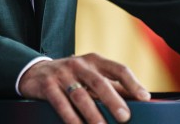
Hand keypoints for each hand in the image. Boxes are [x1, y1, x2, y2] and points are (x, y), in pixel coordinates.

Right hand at [17, 53, 149, 123]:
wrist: (34, 72)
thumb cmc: (71, 76)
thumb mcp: (90, 75)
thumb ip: (111, 86)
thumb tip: (138, 99)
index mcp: (95, 61)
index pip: (118, 69)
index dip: (132, 83)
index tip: (145, 97)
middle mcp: (80, 64)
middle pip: (99, 82)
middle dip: (113, 101)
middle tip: (124, 117)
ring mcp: (62, 74)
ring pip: (80, 95)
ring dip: (92, 113)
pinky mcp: (48, 85)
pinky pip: (61, 103)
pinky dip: (71, 117)